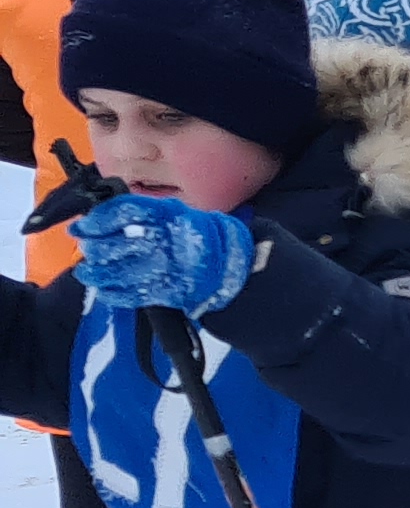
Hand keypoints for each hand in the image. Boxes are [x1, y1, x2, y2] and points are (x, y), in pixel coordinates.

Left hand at [69, 191, 256, 314]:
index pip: (123, 213)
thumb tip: (96, 221)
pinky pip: (134, 295)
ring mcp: (169, 268)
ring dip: (96, 274)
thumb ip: (139, 215)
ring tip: (86, 273)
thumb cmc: (193, 234)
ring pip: (120, 272)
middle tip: (85, 248)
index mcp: (167, 215)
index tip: (81, 228)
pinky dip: (114, 294)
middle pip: (118, 244)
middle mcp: (167, 240)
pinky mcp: (170, 292)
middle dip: (94, 248)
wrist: (229, 263)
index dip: (97, 220)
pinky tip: (104, 290)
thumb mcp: (170, 212)